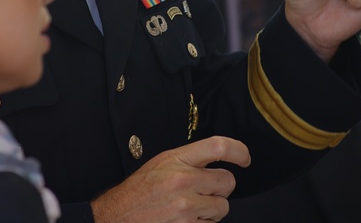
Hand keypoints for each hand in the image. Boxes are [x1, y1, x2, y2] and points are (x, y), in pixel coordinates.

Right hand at [90, 136, 250, 222]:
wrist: (116, 218)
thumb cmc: (139, 191)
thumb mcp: (161, 164)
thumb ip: (190, 160)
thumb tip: (219, 159)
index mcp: (176, 160)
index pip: (218, 146)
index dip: (239, 151)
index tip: (244, 158)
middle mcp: (182, 182)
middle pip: (228, 181)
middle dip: (220, 188)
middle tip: (203, 191)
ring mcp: (185, 208)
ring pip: (223, 207)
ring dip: (212, 209)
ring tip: (190, 208)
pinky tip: (184, 220)